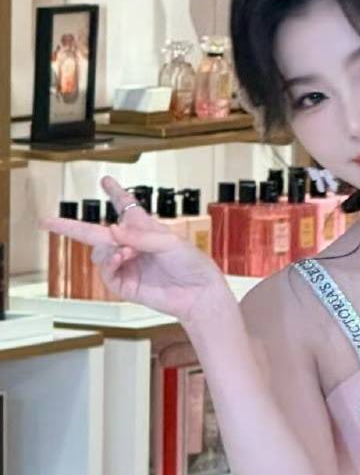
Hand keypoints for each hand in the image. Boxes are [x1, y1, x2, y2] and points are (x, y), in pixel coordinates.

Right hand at [41, 175, 230, 325]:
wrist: (199, 294)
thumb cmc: (192, 264)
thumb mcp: (169, 242)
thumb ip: (139, 235)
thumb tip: (110, 231)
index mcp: (145, 229)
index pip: (126, 208)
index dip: (116, 194)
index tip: (105, 180)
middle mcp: (132, 245)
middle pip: (95, 233)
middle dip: (70, 227)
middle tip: (45, 221)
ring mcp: (126, 265)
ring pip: (98, 253)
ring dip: (107, 250)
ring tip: (126, 253)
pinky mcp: (125, 285)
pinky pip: (106, 271)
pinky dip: (110, 263)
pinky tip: (123, 259)